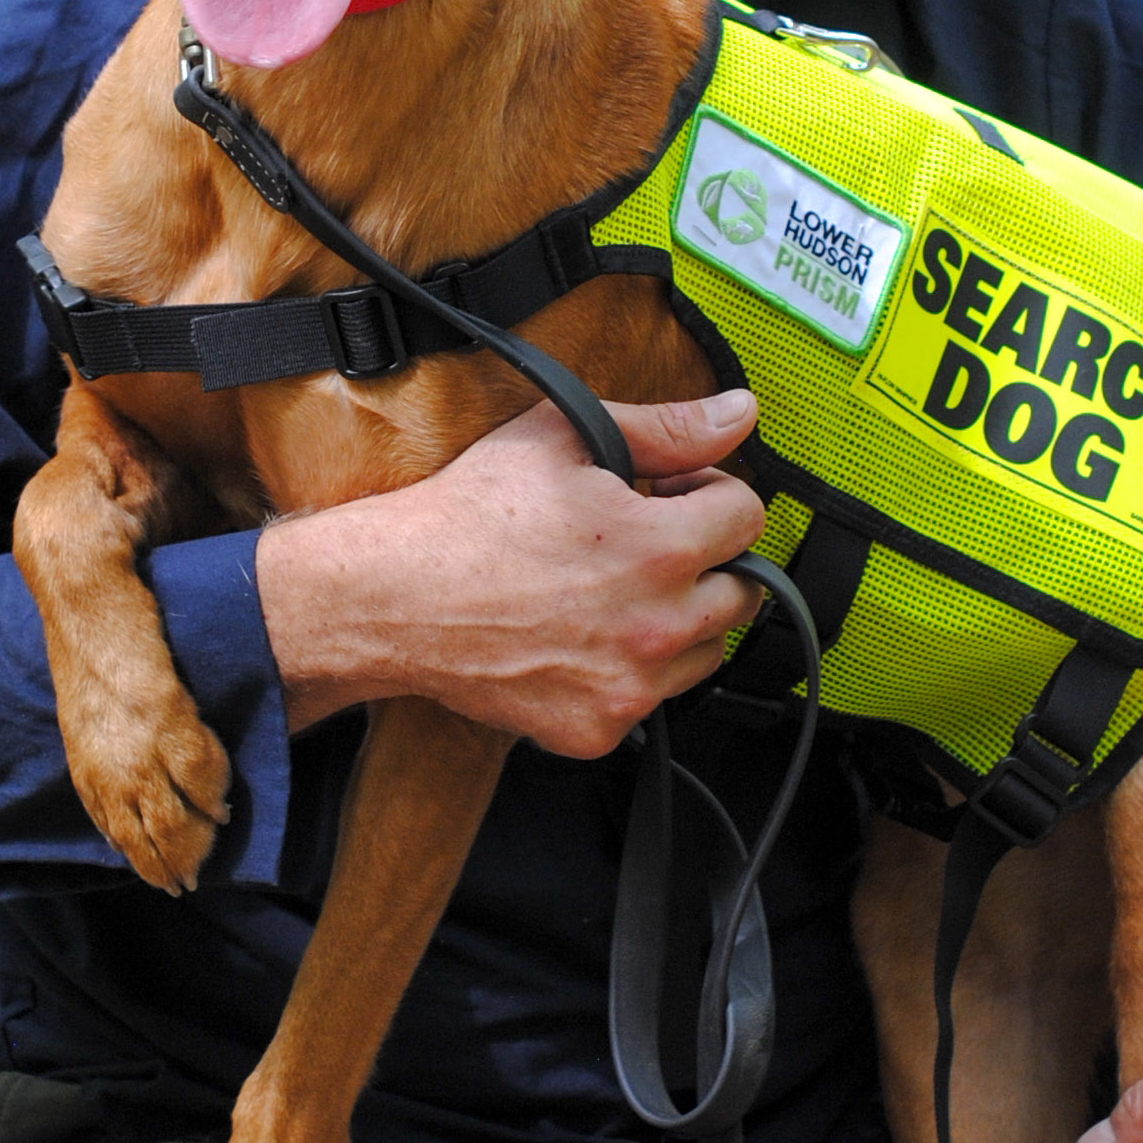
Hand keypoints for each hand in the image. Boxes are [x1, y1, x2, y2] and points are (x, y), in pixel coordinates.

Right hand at [255, 390, 766, 751]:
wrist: (395, 594)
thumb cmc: (472, 513)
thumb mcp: (567, 436)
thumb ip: (668, 427)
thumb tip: (739, 411)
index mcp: (661, 549)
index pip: (746, 517)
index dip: (709, 489)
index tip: (673, 490)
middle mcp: (657, 627)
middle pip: (741, 592)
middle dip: (707, 556)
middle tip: (650, 538)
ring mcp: (629, 688)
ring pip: (705, 651)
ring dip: (681, 616)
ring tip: (618, 586)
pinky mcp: (598, 730)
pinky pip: (649, 698)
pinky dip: (632, 669)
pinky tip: (584, 632)